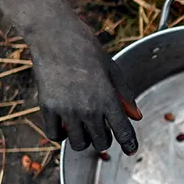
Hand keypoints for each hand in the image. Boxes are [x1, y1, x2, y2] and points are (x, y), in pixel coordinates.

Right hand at [31, 13, 142, 152]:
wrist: (54, 34)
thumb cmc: (87, 48)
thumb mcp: (112, 70)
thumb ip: (125, 96)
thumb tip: (136, 117)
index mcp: (108, 98)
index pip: (123, 132)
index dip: (129, 144)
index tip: (131, 149)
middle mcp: (88, 108)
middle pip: (101, 143)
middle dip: (104, 139)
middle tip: (101, 129)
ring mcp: (66, 110)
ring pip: (79, 144)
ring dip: (83, 140)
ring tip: (82, 128)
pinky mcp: (47, 107)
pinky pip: (54, 136)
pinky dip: (60, 135)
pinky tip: (64, 125)